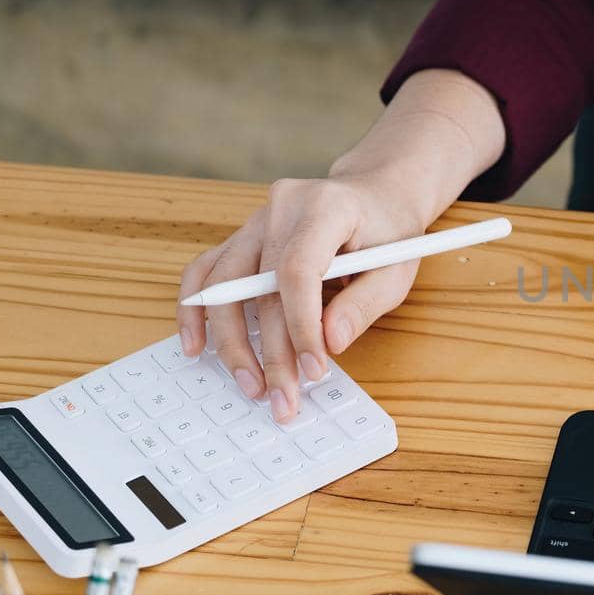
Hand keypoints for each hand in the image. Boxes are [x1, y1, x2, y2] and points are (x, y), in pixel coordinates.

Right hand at [176, 174, 427, 420]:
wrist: (374, 194)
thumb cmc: (388, 232)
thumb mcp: (396, 269)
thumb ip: (364, 304)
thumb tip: (329, 343)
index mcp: (326, 207)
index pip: (299, 270)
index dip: (301, 325)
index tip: (313, 370)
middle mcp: (282, 207)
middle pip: (260, 286)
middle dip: (272, 351)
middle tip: (284, 400)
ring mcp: (256, 220)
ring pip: (224, 283)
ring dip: (232, 341)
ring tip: (250, 385)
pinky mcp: (241, 237)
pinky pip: (206, 271)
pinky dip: (198, 310)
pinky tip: (197, 346)